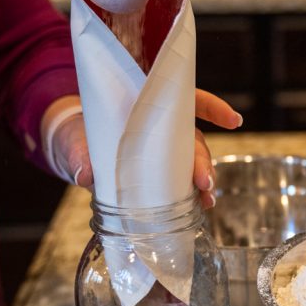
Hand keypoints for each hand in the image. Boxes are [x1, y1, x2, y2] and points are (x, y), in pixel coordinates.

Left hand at [45, 90, 243, 208]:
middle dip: (202, 161)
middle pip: (191, 139)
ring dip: (203, 179)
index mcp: (149, 107)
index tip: (234, 121)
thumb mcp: (75, 140)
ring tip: (207, 200)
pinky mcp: (157, 173)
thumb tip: (85, 174)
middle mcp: (162, 128)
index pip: (188, 100)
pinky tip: (203, 205)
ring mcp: (162, 151)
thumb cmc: (78, 134)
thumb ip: (80, 153)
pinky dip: (192, 193)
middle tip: (204, 182)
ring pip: (191, 160)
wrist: (71, 148)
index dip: (213, 109)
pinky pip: (179, 180)